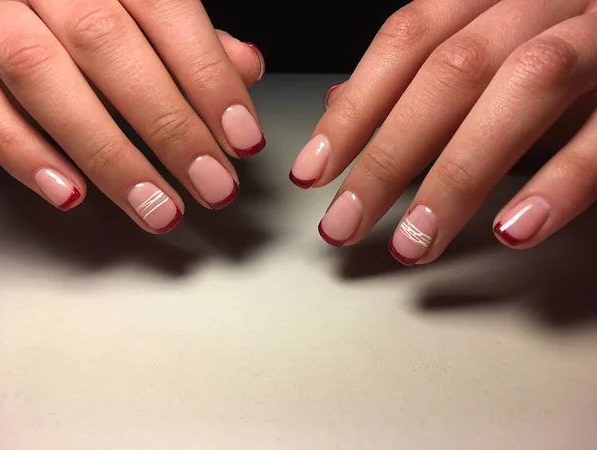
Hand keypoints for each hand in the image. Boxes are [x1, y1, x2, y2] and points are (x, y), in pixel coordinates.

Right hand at [0, 0, 264, 232]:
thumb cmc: (77, 0)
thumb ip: (187, 33)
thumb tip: (244, 67)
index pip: (167, 12)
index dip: (210, 79)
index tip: (243, 139)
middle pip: (108, 46)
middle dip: (170, 128)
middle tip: (213, 186)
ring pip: (43, 75)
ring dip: (108, 155)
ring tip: (157, 209)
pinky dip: (26, 152)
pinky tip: (72, 192)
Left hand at [291, 0, 596, 264]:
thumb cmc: (569, 39)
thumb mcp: (493, 42)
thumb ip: (420, 71)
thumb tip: (340, 102)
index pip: (407, 40)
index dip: (355, 107)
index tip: (313, 170)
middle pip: (449, 73)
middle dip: (388, 157)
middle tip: (345, 225)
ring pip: (521, 90)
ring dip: (458, 176)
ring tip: (415, 242)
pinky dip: (561, 180)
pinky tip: (513, 228)